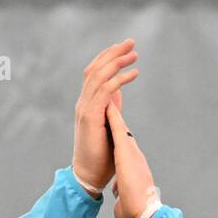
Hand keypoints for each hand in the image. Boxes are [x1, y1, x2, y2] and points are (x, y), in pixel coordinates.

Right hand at [72, 39, 138, 194]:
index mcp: (86, 103)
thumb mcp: (109, 124)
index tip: (124, 48)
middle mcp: (83, 102)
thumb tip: (119, 91)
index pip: (94, 72)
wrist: (89, 176)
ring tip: (134, 54)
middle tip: (131, 42)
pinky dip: (120, 79)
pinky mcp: (91, 116)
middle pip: (96, 67)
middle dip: (114, 52)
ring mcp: (85, 108)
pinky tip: (134, 73)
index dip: (108, 57)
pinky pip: (106, 90)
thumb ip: (112, 106)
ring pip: (99, 74)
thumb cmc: (101, 156)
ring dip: (118, 61)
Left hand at [105, 101, 158, 217]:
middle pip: (120, 127)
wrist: (143, 214)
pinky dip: (113, 114)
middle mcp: (131, 153)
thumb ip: (121, 190)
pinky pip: (118, 128)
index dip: (115, 127)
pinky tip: (107, 101)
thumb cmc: (133, 210)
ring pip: (119, 123)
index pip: (120, 141)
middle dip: (115, 110)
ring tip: (109, 89)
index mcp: (129, 163)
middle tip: (111, 92)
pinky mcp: (126, 151)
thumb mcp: (124, 195)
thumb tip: (118, 193)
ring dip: (114, 107)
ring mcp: (130, 150)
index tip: (110, 115)